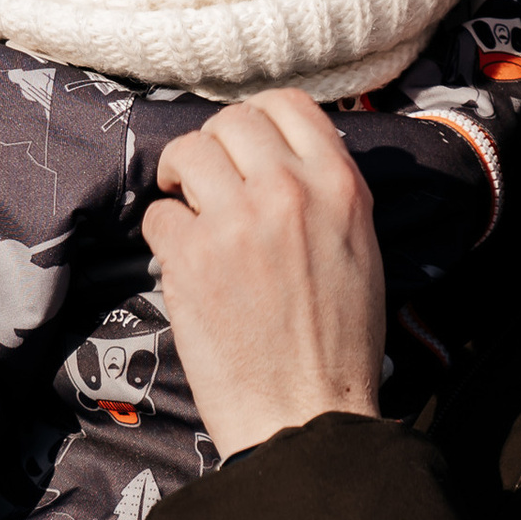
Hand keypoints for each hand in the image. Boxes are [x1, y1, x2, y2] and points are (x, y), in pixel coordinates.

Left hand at [142, 91, 385, 458]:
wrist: (306, 414)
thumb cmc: (339, 345)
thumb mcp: (360, 250)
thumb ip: (327, 195)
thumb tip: (284, 159)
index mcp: (339, 186)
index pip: (287, 105)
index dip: (257, 119)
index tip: (243, 146)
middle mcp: (288, 192)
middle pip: (231, 121)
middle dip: (213, 145)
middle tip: (206, 179)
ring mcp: (236, 222)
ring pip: (188, 153)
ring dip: (180, 176)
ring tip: (185, 203)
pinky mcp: (191, 258)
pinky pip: (160, 214)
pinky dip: (165, 235)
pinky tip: (182, 260)